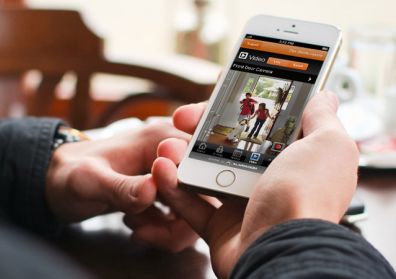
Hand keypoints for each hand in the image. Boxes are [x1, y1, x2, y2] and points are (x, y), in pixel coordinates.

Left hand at [45, 122, 188, 221]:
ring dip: (171, 231)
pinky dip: (163, 231)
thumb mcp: (89, 181)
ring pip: (196, 211)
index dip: (194, 190)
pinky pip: (182, 219)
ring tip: (137, 229)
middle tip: (145, 231)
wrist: (58, 183)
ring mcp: (171, 174)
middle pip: (205, 192)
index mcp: (159, 138)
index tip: (165, 210)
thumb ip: (120, 187)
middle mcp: (171, 153)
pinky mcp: (166, 193)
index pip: (200, 161)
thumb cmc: (70, 173)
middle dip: (181, 222)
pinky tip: (137, 227)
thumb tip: (152, 190)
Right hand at [133, 91, 358, 276]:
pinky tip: (163, 171)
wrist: (281, 251)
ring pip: (205, 171)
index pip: (265, 121)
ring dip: (181, 155)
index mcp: (295, 159)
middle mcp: (270, 180)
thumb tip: (322, 96)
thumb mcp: (328, 145)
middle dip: (201, 126)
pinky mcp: (220, 227)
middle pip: (228, 143)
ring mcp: (244, 204)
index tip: (221, 85)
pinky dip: (174, 187)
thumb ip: (322, 117)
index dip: (242, 102)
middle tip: (183, 116)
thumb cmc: (306, 198)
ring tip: (167, 146)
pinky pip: (191, 203)